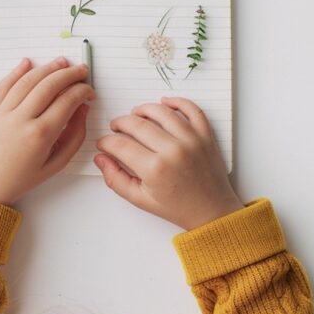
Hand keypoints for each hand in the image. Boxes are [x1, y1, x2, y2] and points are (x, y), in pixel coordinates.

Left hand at [0, 57, 94, 204]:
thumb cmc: (22, 179)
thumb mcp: (56, 164)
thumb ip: (75, 136)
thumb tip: (83, 109)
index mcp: (41, 135)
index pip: (67, 100)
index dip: (82, 91)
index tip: (89, 90)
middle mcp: (21, 119)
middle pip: (50, 85)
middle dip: (69, 74)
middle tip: (81, 70)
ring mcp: (2, 113)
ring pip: (28, 80)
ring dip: (47, 68)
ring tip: (61, 63)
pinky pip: (3, 85)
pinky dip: (16, 71)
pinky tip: (28, 62)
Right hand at [93, 97, 241, 230]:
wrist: (212, 211)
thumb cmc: (178, 207)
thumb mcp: (140, 199)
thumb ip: (116, 179)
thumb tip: (100, 158)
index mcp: (155, 169)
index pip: (120, 145)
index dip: (106, 142)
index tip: (103, 144)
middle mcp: (173, 150)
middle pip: (137, 124)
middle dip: (120, 123)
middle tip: (116, 128)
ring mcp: (191, 140)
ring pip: (161, 111)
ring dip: (143, 109)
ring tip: (135, 115)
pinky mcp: (205, 135)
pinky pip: (191, 109)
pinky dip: (177, 101)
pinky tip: (164, 102)